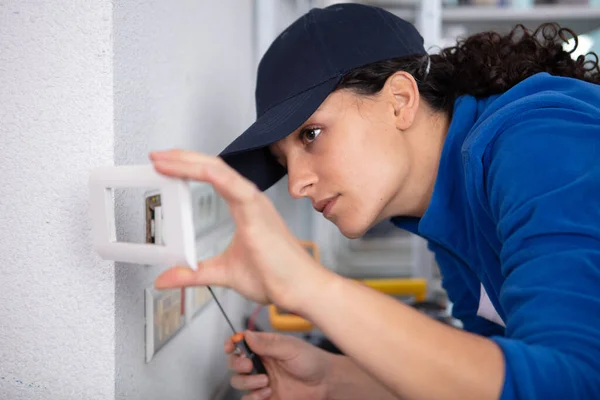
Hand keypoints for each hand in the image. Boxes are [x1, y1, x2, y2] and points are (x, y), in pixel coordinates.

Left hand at [149, 149, 333, 310]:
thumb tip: (164, 278)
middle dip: (182, 158)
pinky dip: (213, 175)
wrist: (299, 290)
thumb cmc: (275, 277)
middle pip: (213, 167)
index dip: (188, 167)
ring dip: (190, 162)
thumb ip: (193, 274)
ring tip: (164, 159)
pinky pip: (234, 186)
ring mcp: (255, 204)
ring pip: (220, 170)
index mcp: (244, 207)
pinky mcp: (258, 213)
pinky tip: (196, 169)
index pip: (212, 177)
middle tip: (157, 156)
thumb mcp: (222, 273)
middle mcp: (249, 200)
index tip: (164, 166)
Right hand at [226, 331, 331, 399]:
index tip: (230, 347)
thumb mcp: (290, 348)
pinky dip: (252, 397)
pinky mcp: (265, 396)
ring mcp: (261, 380)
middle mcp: (261, 362)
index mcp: (265, 346)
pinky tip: (266, 393)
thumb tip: (246, 335)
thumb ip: (267, 343)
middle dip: (238, 364)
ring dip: (247, 382)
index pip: (241, 342)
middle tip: (250, 366)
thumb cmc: (312, 360)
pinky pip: (247, 399)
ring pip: (238, 381)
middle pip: (235, 362)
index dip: (232, 343)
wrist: (325, 383)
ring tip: (265, 381)